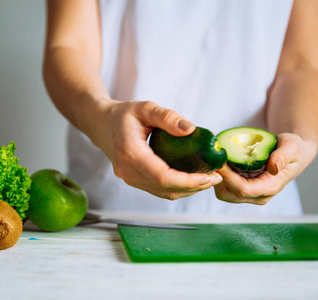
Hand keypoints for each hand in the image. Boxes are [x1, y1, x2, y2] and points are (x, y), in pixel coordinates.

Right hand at [93, 100, 222, 199]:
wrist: (101, 124)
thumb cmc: (122, 114)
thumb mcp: (145, 108)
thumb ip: (167, 117)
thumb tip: (190, 129)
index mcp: (131, 154)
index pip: (163, 177)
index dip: (189, 181)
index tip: (209, 175)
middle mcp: (128, 171)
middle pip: (166, 189)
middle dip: (194, 187)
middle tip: (216, 176)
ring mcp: (130, 179)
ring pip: (163, 193)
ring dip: (188, 190)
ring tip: (208, 178)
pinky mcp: (134, 180)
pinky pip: (158, 190)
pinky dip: (177, 187)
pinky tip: (192, 178)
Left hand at [214, 133, 315, 204]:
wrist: (293, 154)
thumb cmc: (293, 149)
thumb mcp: (292, 147)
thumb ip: (283, 156)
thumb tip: (273, 168)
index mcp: (270, 188)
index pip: (242, 190)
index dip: (227, 177)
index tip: (218, 161)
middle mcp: (258, 196)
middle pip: (227, 194)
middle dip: (217, 178)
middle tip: (212, 157)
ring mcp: (249, 194)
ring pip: (223, 192)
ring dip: (216, 176)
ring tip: (215, 157)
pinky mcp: (242, 188)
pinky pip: (224, 186)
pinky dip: (219, 174)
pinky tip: (220, 159)